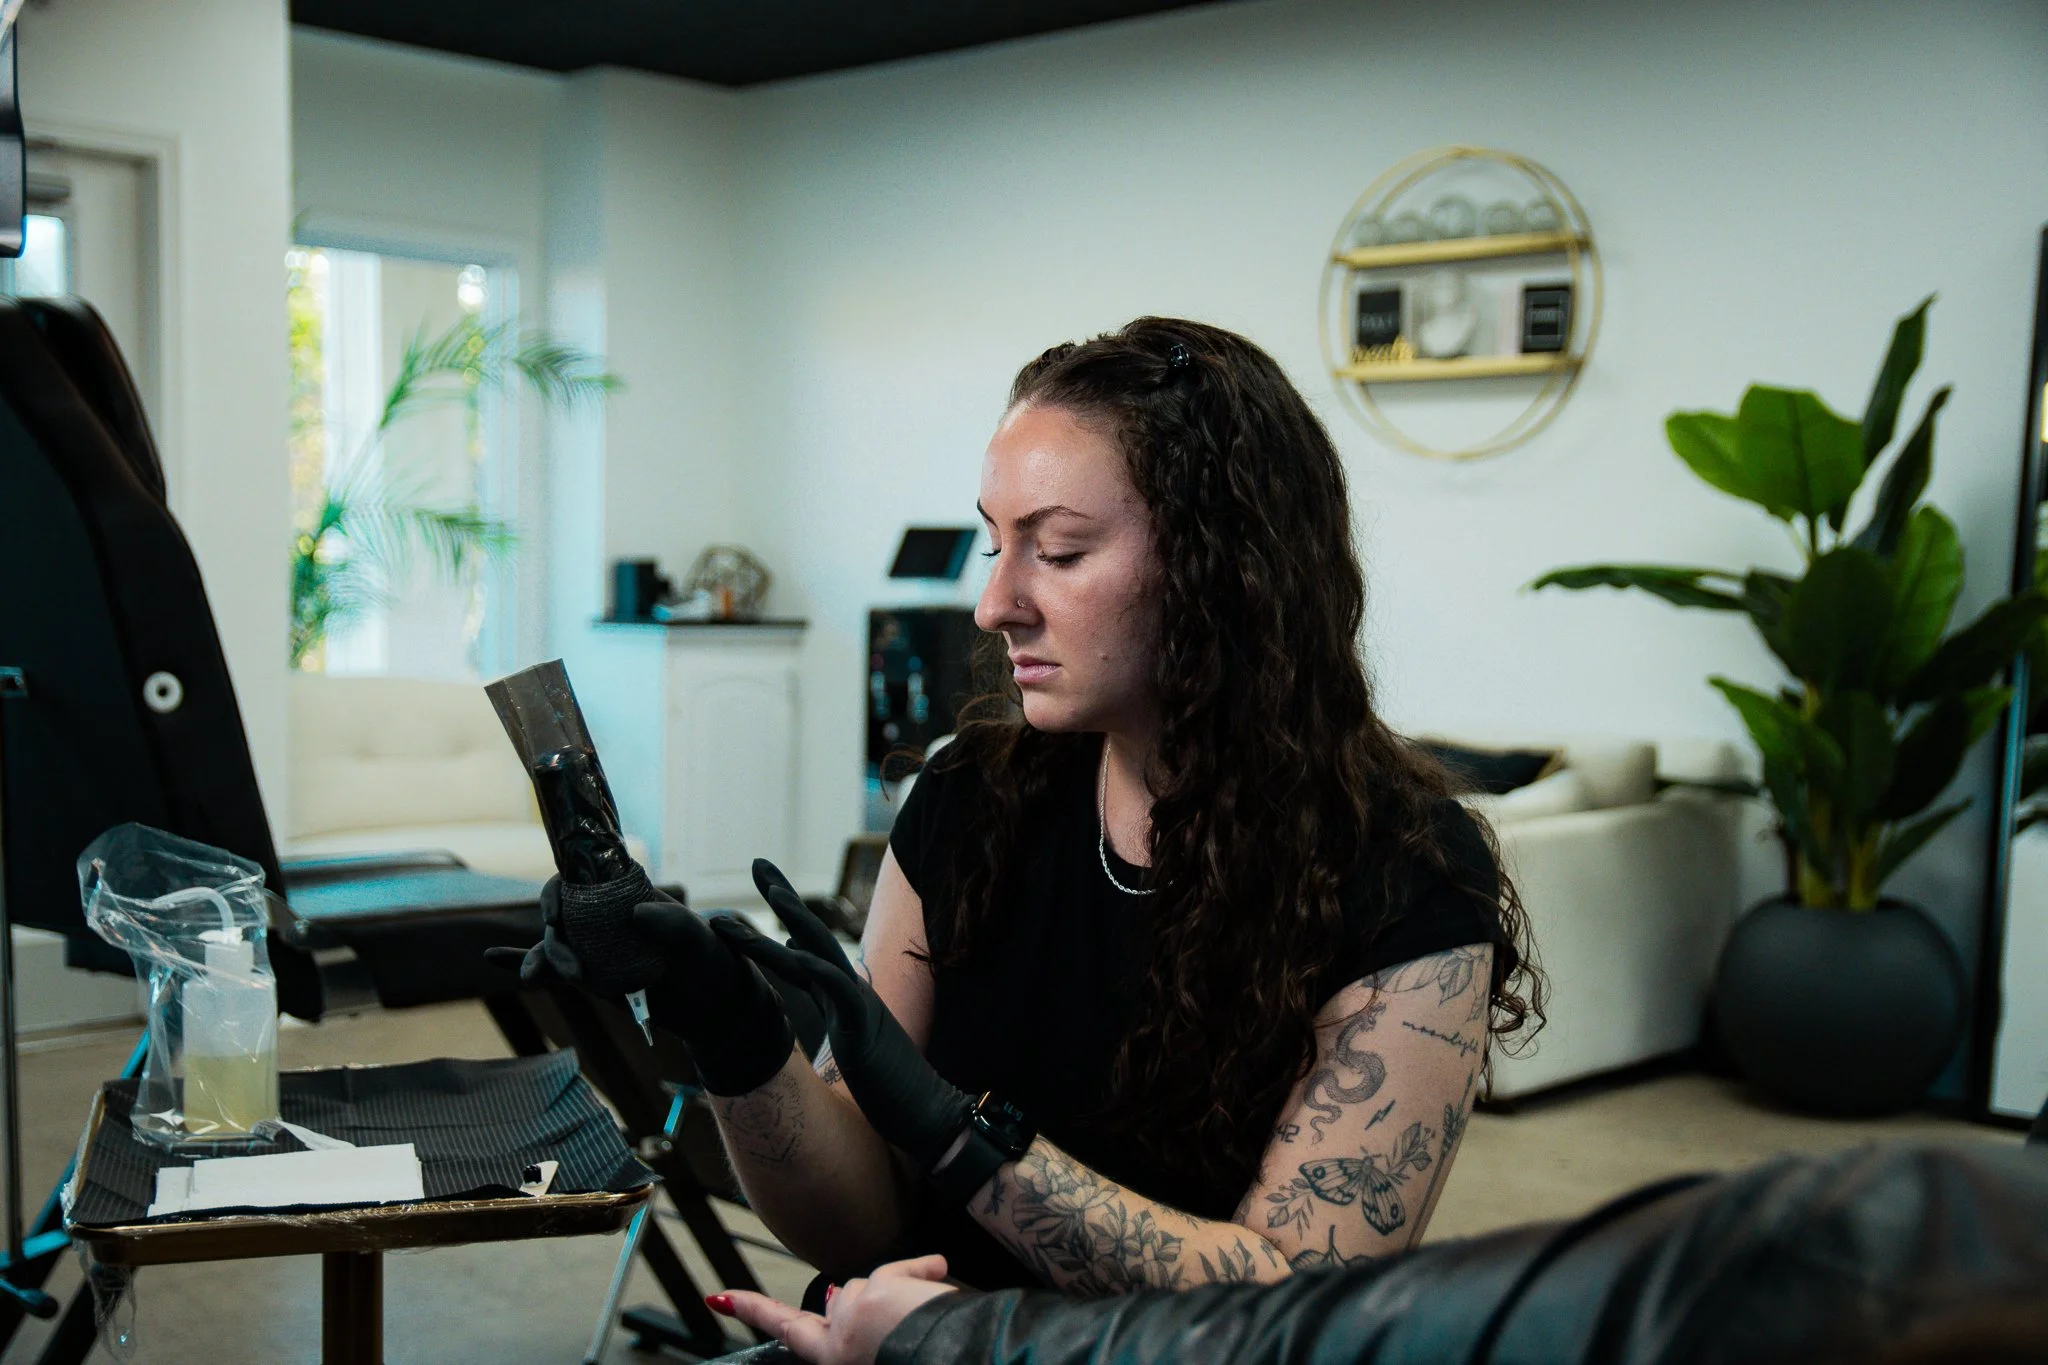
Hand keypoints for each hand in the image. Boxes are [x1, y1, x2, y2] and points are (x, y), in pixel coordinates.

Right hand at [484, 875, 794, 1095]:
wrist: (717, 1006)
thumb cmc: (714, 960)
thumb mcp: (701, 938)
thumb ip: (673, 923)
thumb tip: (638, 913)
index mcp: (628, 894)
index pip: (582, 880)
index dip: (560, 890)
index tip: (555, 912)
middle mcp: (605, 916)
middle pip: (561, 914)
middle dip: (553, 939)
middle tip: (572, 971)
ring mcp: (596, 945)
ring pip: (553, 944)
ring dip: (538, 958)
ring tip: (536, 978)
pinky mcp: (592, 975)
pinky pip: (554, 968)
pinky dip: (524, 961)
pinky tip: (496, 959)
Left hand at [711, 860, 971, 1169]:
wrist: (933, 1119)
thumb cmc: (896, 1093)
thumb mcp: (857, 1050)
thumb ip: (841, 1021)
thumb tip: (826, 1003)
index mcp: (847, 1001)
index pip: (809, 951)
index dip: (788, 920)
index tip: (768, 890)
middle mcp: (852, 994)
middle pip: (811, 934)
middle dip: (782, 896)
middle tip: (758, 861)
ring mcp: (859, 1008)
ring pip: (816, 953)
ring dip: (785, 922)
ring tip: (763, 894)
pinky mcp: (863, 1029)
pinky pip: (834, 989)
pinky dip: (811, 966)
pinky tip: (787, 947)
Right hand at [714, 1255, 958, 1364]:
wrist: (956, 1364)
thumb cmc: (927, 1361)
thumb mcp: (873, 1354)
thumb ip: (851, 1335)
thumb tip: (831, 1291)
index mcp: (835, 1360)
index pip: (784, 1330)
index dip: (750, 1309)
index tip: (718, 1296)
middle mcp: (839, 1340)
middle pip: (842, 1301)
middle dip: (868, 1303)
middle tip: (899, 1324)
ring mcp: (858, 1313)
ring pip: (875, 1281)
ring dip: (901, 1291)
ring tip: (927, 1319)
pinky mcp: (882, 1290)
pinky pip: (909, 1267)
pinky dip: (925, 1272)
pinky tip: (940, 1282)